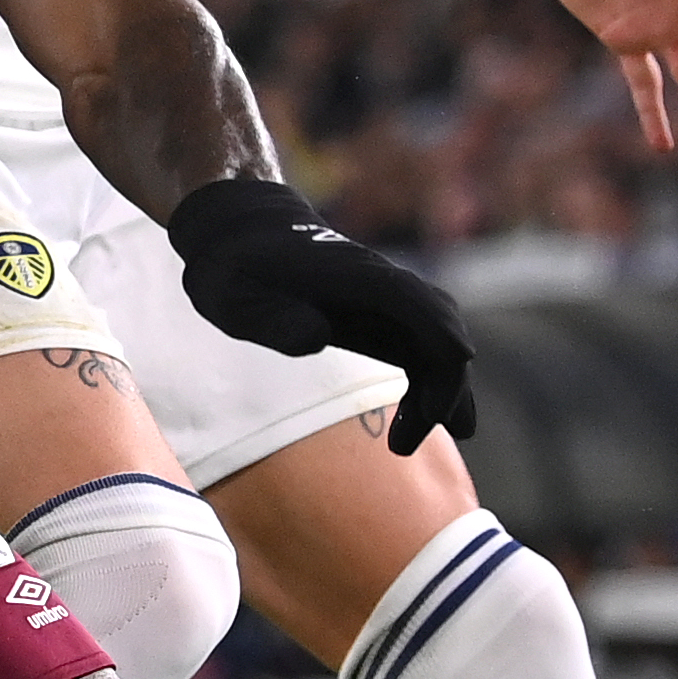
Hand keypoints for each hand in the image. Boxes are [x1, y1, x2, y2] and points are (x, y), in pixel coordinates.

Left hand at [167, 178, 477, 455]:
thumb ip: (272, 316)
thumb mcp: (234, 293)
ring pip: (439, 345)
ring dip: (438, 393)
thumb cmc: (235, 266)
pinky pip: (422, 349)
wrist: (243, 232)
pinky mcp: (381, 315)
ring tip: (403, 446)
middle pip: (443, 334)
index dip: (441, 353)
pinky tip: (415, 421)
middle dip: (441, 390)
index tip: (431, 409)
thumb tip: (317, 337)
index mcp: (356, 277)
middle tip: (400, 446)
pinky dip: (426, 385)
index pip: (420, 308)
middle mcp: (384, 285)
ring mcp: (387, 300)